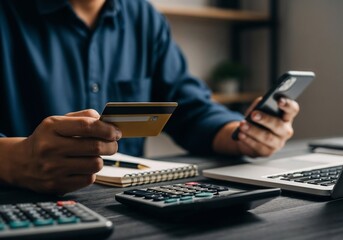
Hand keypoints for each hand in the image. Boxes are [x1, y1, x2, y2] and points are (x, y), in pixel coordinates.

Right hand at [0, 109, 121, 194]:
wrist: (21, 163)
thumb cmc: (47, 139)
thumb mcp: (58, 122)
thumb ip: (82, 117)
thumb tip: (104, 120)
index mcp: (52, 127)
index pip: (87, 126)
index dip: (107, 129)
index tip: (116, 132)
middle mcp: (51, 147)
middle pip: (95, 147)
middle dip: (111, 145)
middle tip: (113, 144)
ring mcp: (53, 168)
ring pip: (95, 164)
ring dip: (101, 159)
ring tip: (96, 156)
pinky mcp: (57, 185)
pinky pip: (88, 179)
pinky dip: (91, 172)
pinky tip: (84, 167)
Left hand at [236, 97, 298, 156]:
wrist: (247, 137)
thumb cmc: (256, 121)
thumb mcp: (258, 110)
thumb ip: (260, 105)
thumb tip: (260, 103)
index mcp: (286, 117)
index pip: (292, 109)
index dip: (288, 104)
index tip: (279, 100)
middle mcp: (285, 130)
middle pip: (278, 125)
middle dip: (265, 119)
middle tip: (253, 114)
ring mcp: (278, 143)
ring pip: (267, 137)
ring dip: (253, 131)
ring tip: (242, 125)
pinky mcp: (267, 152)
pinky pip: (258, 147)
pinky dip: (248, 140)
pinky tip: (241, 134)